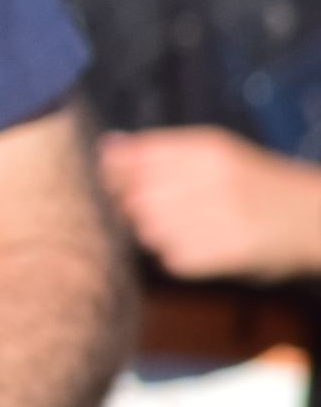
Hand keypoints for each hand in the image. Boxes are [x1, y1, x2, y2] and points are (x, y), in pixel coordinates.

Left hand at [98, 127, 320, 281]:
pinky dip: (176, 257)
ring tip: (183, 229)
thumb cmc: (255, 182)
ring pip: (148, 231)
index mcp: (205, 149)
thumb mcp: (216, 152)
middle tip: (158, 212)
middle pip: (134, 198)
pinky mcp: (227, 252)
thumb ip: (160, 150)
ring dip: (153, 235)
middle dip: (133, 209)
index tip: (120, 185)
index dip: (114, 175)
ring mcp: (220, 217)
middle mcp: (211, 179)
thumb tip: (106, 147)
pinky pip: (171, 258)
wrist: (314, 217)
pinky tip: (199, 247)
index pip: (131, 159)